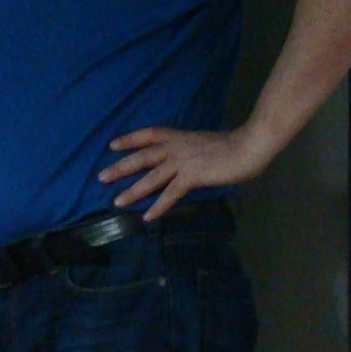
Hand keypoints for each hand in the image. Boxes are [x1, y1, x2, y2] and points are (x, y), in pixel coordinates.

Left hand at [98, 124, 269, 219]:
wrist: (249, 146)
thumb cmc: (234, 145)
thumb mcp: (205, 143)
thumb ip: (192, 151)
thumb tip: (186, 160)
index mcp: (180, 136)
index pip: (149, 134)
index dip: (130, 139)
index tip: (113, 145)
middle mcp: (177, 147)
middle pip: (142, 157)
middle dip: (121, 167)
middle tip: (101, 177)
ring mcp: (183, 162)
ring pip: (151, 177)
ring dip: (133, 191)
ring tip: (116, 202)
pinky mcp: (193, 176)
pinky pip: (171, 194)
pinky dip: (158, 206)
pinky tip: (147, 217)